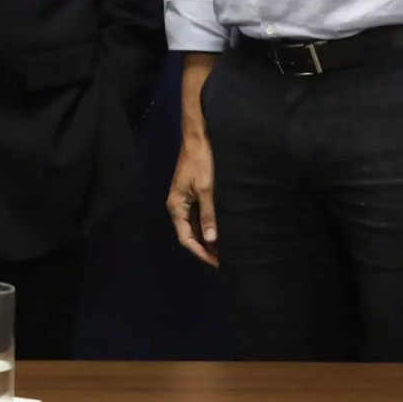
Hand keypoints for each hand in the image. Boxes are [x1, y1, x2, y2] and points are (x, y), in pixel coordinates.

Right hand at [166, 135, 219, 267]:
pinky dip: (208, 227)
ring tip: (225, 250)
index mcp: (176, 207)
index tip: (217, 262)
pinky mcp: (192, 196)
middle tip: (225, 260)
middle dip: (206, 248)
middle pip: (189, 234)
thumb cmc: (201, 162)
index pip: (186, 238)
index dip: (201, 252)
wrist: (197, 139)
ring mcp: (185, 201)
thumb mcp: (207, 189)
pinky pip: (198, 217)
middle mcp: (178, 207)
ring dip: (207, 238)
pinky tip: (221, 232)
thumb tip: (211, 239)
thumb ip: (208, 214)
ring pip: (194, 227)